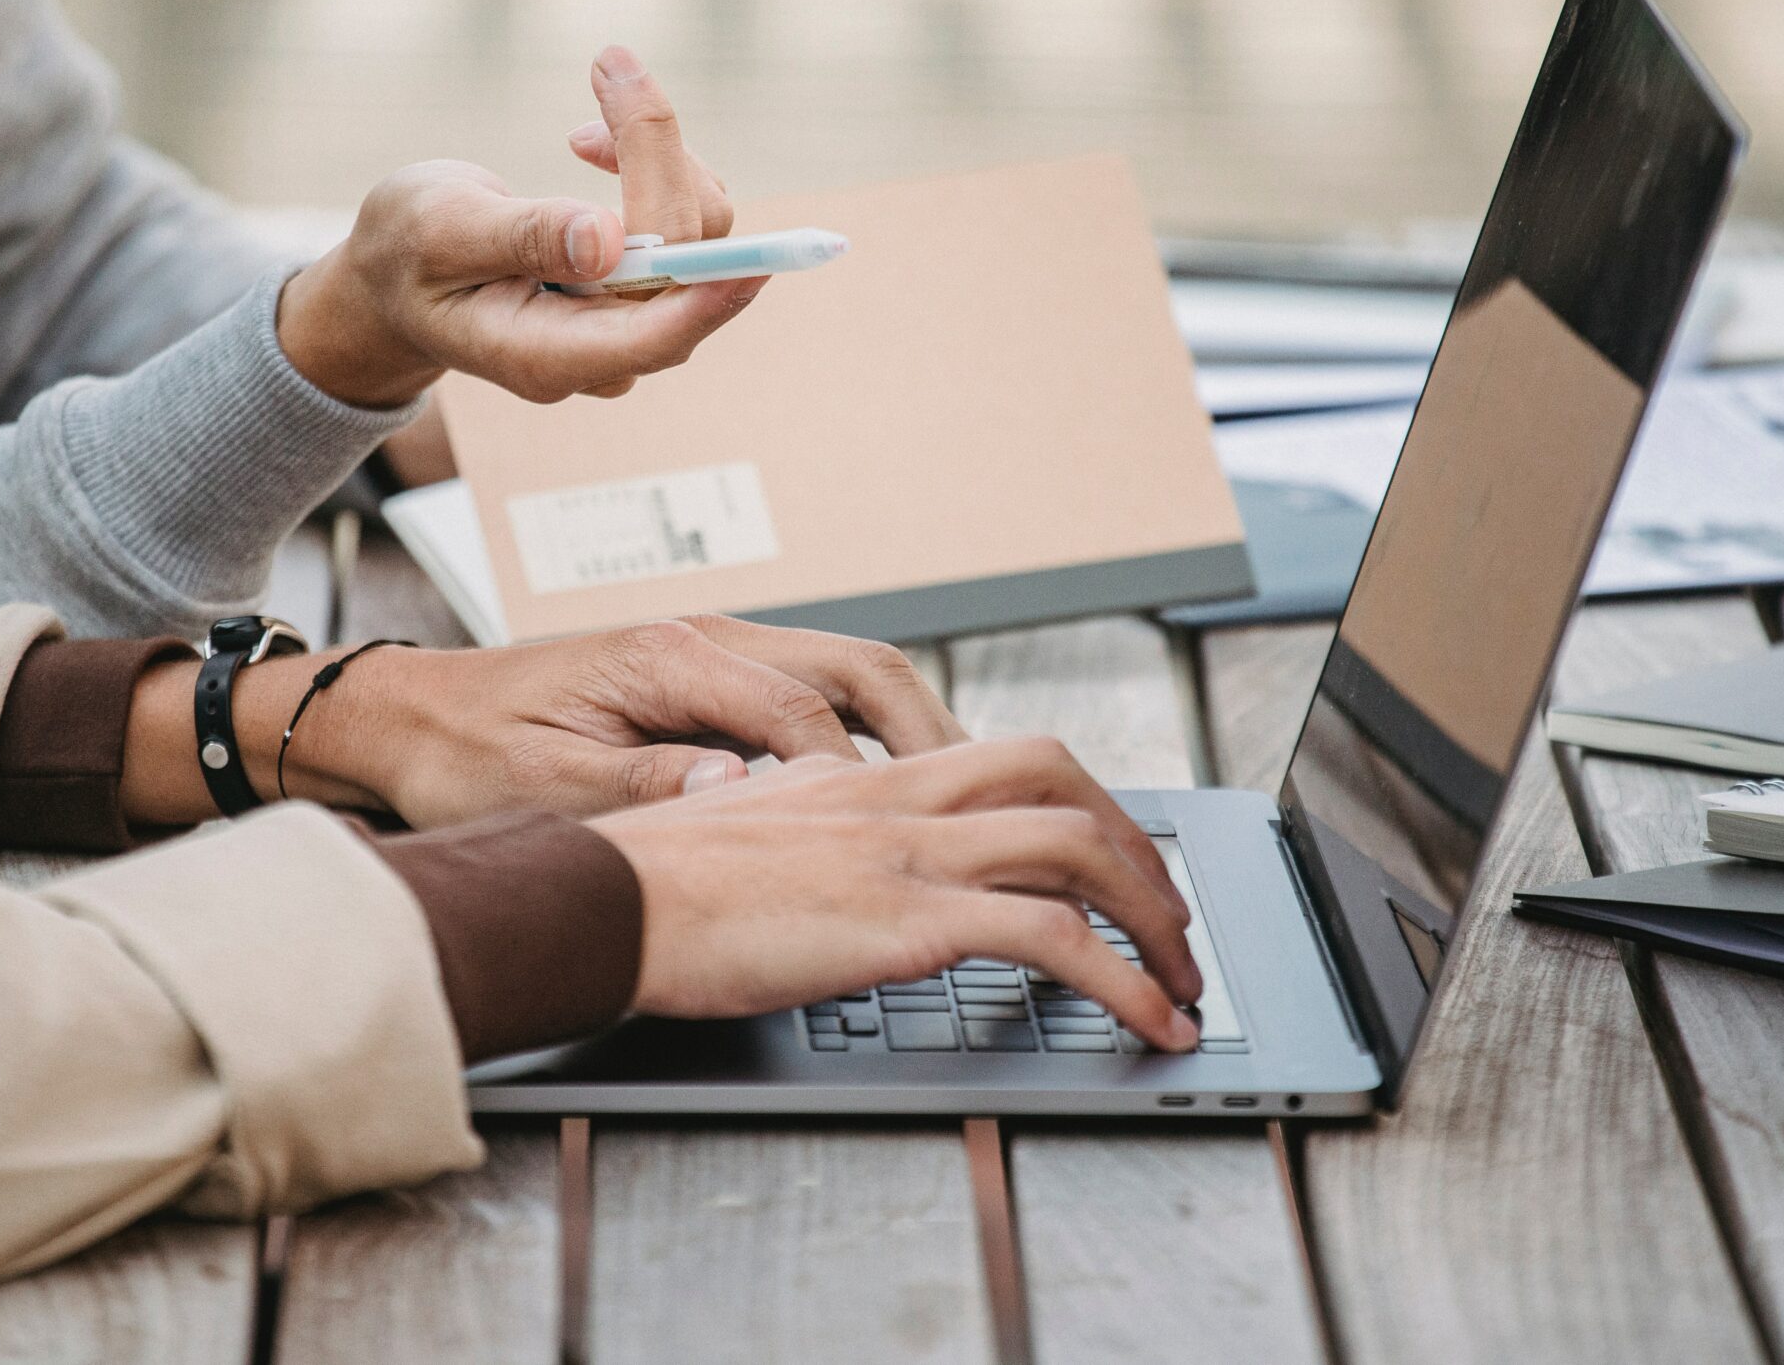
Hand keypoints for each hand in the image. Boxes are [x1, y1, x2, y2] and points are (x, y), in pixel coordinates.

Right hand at [275, 46, 751, 408]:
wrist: (397, 275)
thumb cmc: (406, 254)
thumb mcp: (438, 232)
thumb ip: (520, 238)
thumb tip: (605, 243)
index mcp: (544, 355)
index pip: (650, 337)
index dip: (706, 298)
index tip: (754, 263)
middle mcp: (601, 351)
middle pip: (681, 265)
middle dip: (657, 155)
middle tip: (609, 62)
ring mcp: (626, 323)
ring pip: (697, 238)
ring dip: (654, 152)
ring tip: (587, 105)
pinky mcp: (642, 287)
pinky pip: (686, 225)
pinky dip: (654, 163)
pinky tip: (595, 143)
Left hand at [284, 616, 969, 827]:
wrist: (404, 720)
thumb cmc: (463, 756)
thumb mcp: (546, 789)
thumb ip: (648, 787)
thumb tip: (742, 797)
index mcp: (670, 657)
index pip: (806, 713)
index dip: (860, 780)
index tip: (900, 837)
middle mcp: (705, 640)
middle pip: (860, 669)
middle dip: (932, 736)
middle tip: (985, 810)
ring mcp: (712, 654)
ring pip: (850, 675)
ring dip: (912, 732)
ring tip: (963, 802)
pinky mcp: (705, 681)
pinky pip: (816, 695)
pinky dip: (868, 738)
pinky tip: (889, 793)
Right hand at [591, 740, 1204, 1050]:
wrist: (600, 900)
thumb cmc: (645, 884)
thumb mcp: (741, 833)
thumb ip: (800, 832)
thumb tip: (822, 861)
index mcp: (860, 781)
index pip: (1004, 759)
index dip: (1078, 805)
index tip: (1109, 860)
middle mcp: (897, 801)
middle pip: (1063, 781)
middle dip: (1138, 849)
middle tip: (1169, 919)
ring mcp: (907, 854)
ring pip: (1080, 849)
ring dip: (1155, 919)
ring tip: (1183, 985)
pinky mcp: (905, 921)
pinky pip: (1053, 939)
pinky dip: (1125, 981)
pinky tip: (1148, 1024)